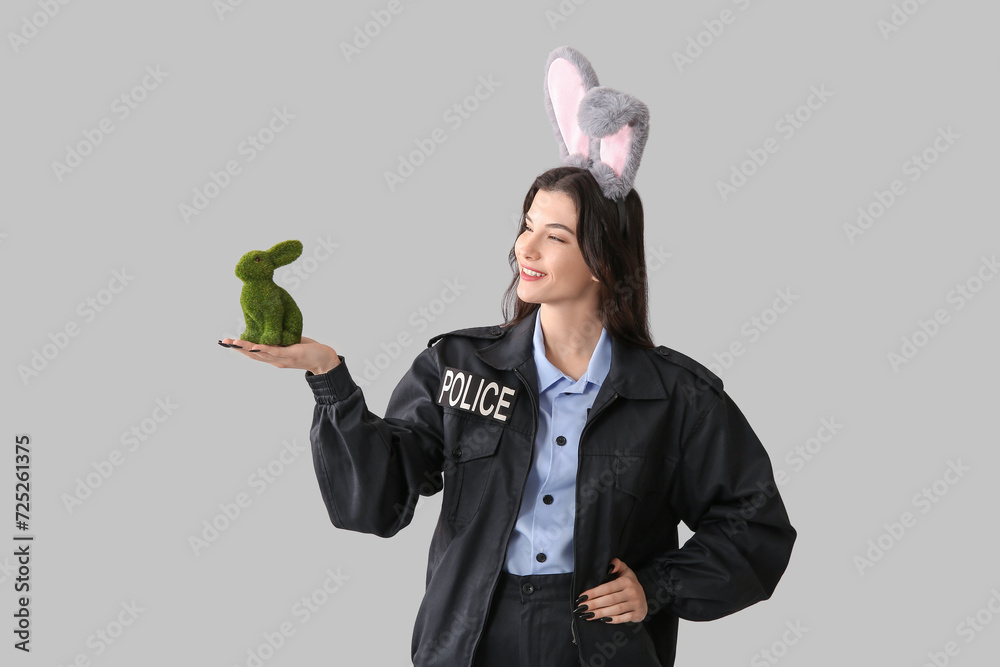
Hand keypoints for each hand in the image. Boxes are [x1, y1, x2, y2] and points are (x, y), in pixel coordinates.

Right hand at [218, 335, 339, 373]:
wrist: (325, 360)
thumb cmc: (308, 350)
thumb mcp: (289, 343)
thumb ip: (279, 338)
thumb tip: (271, 327)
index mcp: (274, 357)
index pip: (253, 353)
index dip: (240, 348)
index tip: (227, 342)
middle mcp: (275, 360)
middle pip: (252, 355)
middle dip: (237, 348)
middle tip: (223, 342)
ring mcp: (282, 359)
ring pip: (260, 354)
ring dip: (246, 348)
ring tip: (233, 342)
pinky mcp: (290, 355)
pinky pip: (275, 352)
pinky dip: (263, 349)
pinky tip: (254, 346)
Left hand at [574, 558, 647, 623]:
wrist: (646, 599)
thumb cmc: (630, 584)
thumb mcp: (626, 571)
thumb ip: (617, 564)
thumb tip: (609, 565)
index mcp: (626, 581)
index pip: (607, 587)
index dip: (594, 593)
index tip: (582, 597)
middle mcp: (632, 592)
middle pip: (609, 600)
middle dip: (593, 604)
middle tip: (581, 608)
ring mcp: (635, 604)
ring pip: (615, 610)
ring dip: (600, 613)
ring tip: (587, 615)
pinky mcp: (637, 614)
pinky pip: (623, 618)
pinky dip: (613, 620)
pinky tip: (602, 620)